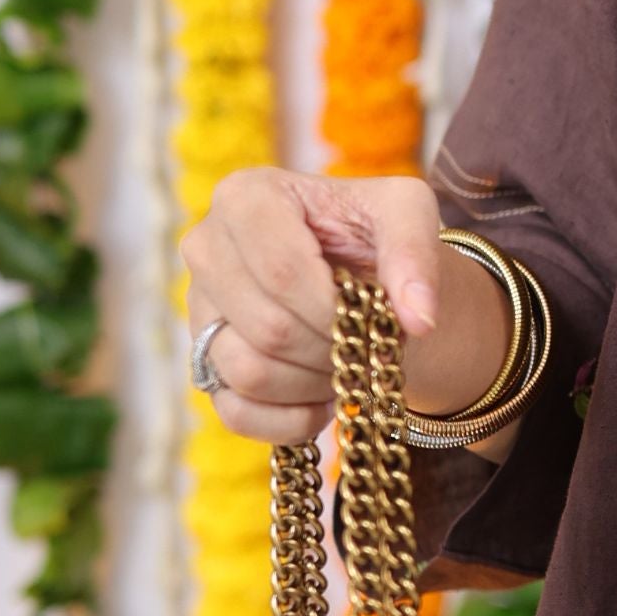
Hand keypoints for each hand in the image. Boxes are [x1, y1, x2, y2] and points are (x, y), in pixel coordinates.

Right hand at [181, 171, 448, 444]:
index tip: (370, 315)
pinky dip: (292, 419)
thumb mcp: (406, 213)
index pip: (280, 270)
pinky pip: (236, 412)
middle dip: (331, 347)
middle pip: (267, 326)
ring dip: (314, 383)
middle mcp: (206, 248)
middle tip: (363, 341)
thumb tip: (419, 319)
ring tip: (346, 362)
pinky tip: (323, 398)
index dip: (332, 308)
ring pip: (247, 372)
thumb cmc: (372, 232)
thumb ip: (415, 254)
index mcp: (245, 196)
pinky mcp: (202, 362)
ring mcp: (197, 309)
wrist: (353, 267)